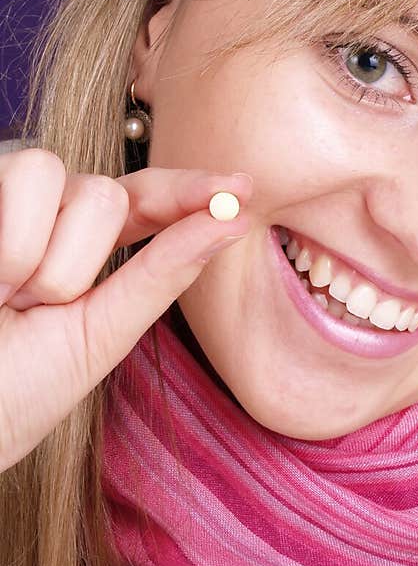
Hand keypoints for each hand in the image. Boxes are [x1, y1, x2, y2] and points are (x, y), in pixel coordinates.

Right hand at [0, 148, 253, 472]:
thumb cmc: (12, 391)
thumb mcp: (99, 335)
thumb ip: (164, 272)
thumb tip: (237, 219)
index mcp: (85, 250)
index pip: (148, 202)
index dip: (193, 190)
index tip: (244, 188)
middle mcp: (44, 214)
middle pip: (107, 192)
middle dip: (77, 264)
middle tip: (27, 309)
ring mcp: (3, 198)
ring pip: (64, 179)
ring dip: (41, 257)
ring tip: (0, 295)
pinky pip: (23, 174)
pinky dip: (11, 241)